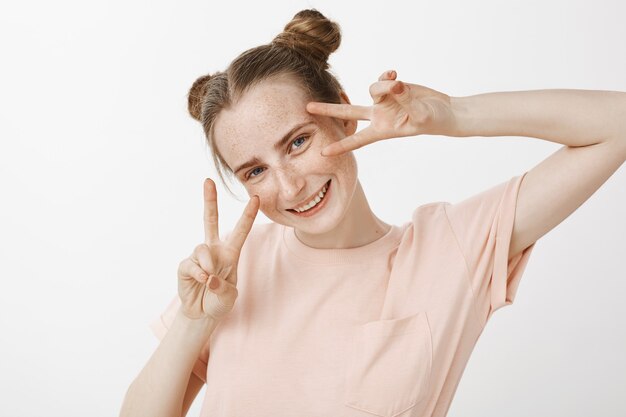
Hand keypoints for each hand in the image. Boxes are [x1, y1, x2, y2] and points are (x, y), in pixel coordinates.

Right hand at [177, 178, 259, 320]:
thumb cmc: (219, 302)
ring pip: (201, 248)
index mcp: (230, 253)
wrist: (202, 314)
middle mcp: (214, 250)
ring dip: (207, 264)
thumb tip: (209, 277)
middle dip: (209, 200)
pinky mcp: (185, 266)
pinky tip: (201, 281)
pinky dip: (197, 273)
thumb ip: (222, 288)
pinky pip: (191, 263)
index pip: (241, 230)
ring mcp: (199, 257)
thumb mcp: (229, 297)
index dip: (248, 214)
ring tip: (208, 279)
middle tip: (208, 180)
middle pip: (210, 220)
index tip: (256, 197)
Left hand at [306, 70, 455, 155]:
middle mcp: (379, 115)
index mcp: (382, 129)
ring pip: (372, 88)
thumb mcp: (421, 115)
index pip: (358, 139)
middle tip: (307, 107)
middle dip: (329, 109)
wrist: (443, 111)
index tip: (324, 152)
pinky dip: (387, 76)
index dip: (341, 145)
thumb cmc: (433, 119)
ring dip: (383, 85)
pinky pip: (382, 78)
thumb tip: (394, 85)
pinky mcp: (391, 88)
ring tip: (399, 85)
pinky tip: (396, 74)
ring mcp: (384, 101)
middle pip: (348, 112)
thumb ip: (406, 101)